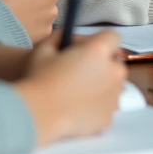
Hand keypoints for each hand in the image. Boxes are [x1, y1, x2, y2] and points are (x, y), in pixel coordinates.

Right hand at [14, 30, 126, 145]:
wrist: (37, 115)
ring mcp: (114, 96)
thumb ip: (60, 37)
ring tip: (78, 91)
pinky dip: (98, 105)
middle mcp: (113, 71)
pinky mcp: (109, 116)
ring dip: (102, 83)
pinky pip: (107, 105)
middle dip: (102, 63)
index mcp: (100, 51)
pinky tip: (79, 106)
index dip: (98, 41)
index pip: (112, 37)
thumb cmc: (39, 79)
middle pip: (115, 61)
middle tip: (81, 71)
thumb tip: (67, 38)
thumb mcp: (44, 48)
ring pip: (113, 84)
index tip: (83, 49)